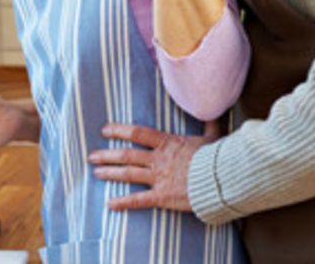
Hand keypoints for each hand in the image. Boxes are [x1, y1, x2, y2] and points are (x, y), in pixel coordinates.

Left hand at [88, 120, 219, 211]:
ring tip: (96, 173)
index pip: (137, 133)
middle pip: (127, 155)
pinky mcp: (162, 196)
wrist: (222, 178)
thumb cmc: (217, 157)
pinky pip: (138, 200)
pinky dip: (123, 203)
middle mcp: (158, 159)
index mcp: (168, 143)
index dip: (119, 130)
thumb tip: (215, 109)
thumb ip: (209, 124)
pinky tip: (109, 204)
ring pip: (128, 174)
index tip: (105, 131)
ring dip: (110, 173)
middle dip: (107, 155)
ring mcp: (159, 178)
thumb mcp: (212, 137)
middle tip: (92, 156)